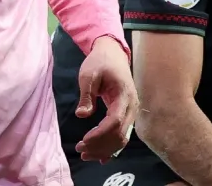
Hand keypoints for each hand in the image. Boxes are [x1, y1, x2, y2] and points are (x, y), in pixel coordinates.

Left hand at [75, 36, 139, 162]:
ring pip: (122, 138)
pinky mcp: (127, 115)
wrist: (113, 55)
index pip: (115, 121)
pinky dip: (112, 147)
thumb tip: (81, 115)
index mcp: (124, 95)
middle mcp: (132, 106)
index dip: (100, 134)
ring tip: (85, 154)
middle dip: (100, 145)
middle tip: (80, 150)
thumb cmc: (100, 62)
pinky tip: (101, 158)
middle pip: (119, 134)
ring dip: (105, 149)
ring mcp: (131, 112)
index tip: (83, 141)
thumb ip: (86, 95)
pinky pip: (122, 135)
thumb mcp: (88, 74)